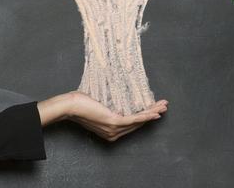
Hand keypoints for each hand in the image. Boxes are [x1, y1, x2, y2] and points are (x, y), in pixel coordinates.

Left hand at [37, 91, 167, 141]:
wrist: (69, 106)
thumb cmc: (79, 104)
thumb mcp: (97, 107)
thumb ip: (107, 108)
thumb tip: (115, 99)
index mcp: (110, 132)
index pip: (131, 124)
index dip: (144, 117)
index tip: (153, 109)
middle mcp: (113, 134)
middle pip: (138, 123)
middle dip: (152, 114)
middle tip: (163, 106)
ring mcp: (114, 129)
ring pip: (138, 121)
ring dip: (152, 112)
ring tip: (163, 106)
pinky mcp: (114, 122)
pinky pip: (134, 119)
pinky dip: (145, 115)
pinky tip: (154, 112)